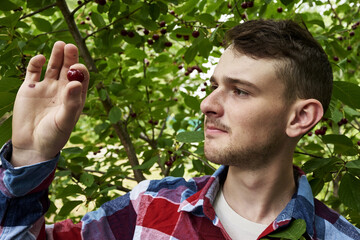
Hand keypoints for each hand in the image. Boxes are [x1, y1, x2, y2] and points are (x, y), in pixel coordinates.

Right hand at [11, 41, 88, 165]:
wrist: (32, 145)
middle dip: (70, 58)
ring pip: (53, 67)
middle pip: (68, 69)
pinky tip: (41, 59)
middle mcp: (62, 90)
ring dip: (56, 56)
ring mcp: (46, 88)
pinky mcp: (30, 89)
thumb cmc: (54, 136)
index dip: (80, 71)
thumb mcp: (64, 121)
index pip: (81, 79)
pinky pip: (33, 72)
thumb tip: (75, 83)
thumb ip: (71, 103)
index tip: (77, 67)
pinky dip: (36, 64)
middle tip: (70, 46)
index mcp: (75, 97)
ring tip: (60, 45)